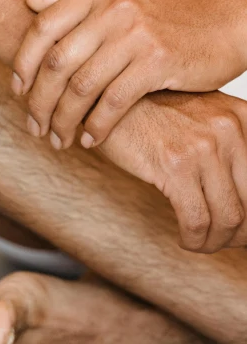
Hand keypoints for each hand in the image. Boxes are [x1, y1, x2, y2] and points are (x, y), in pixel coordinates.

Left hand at [12, 0, 246, 148]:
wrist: (226, 23)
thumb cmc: (169, 13)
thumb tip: (28, 0)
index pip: (43, 26)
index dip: (23, 61)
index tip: (17, 89)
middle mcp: (114, 7)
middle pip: (57, 61)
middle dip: (38, 100)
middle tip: (33, 125)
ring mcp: (136, 33)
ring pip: (81, 85)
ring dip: (64, 120)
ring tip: (58, 139)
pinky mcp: (157, 61)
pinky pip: (114, 101)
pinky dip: (97, 126)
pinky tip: (90, 140)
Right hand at [98, 90, 246, 252]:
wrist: (111, 100)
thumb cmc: (153, 111)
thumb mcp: (203, 115)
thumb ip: (229, 144)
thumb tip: (243, 195)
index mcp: (242, 116)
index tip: (240, 227)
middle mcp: (228, 129)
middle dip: (239, 233)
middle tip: (223, 241)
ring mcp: (202, 147)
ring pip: (227, 218)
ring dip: (216, 241)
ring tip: (202, 243)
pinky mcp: (174, 166)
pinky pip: (196, 220)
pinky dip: (194, 239)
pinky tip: (186, 239)